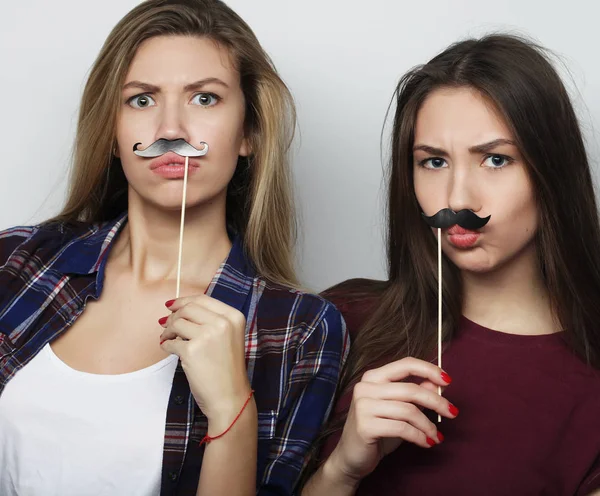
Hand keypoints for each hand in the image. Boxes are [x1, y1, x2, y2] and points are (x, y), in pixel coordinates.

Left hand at [159, 295, 252, 431]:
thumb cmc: (227, 369)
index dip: (183, 300)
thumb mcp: (229, 337)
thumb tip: (177, 309)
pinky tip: (169, 349)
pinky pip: (170, 342)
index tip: (171, 305)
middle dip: (173, 315)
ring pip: (177, 322)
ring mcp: (207, 335)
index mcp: (234, 317)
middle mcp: (223, 323)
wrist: (230, 397)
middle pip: (188, 308)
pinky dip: (166, 345)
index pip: (203, 299)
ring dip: (167, 330)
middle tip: (166, 325)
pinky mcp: (192, 350)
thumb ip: (211, 321)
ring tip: (167, 339)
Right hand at [328, 357, 456, 483]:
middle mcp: (365, 387)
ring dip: (428, 425)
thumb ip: (415, 393)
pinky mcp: (365, 425)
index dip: (429, 370)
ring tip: (436, 436)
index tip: (448, 380)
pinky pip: (402, 428)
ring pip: (408, 410)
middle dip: (436, 402)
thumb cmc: (378, 430)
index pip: (405, 364)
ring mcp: (363, 405)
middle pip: (410, 389)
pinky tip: (426, 443)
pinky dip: (419, 436)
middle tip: (452, 413)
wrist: (352, 457)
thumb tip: (438, 383)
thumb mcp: (399, 409)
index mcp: (373, 377)